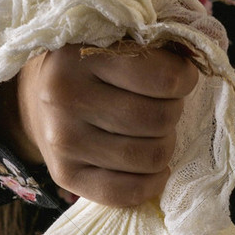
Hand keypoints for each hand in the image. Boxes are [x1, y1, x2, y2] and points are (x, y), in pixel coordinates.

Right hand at [0, 43, 198, 206]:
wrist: (39, 99)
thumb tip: (195, 68)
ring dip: (164, 149)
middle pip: (157, 121)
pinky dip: (152, 184)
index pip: (163, 79)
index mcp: (82, 55)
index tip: (180, 82)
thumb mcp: (114, 42)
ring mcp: (63, 141)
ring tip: (155, 137)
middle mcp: (65, 98)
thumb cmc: (91, 69)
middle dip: (172, 117)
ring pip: (148, 158)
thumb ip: (151, 50)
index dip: (184, 82)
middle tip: (163, 111)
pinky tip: (155, 172)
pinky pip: (125, 192)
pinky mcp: (64, 175)